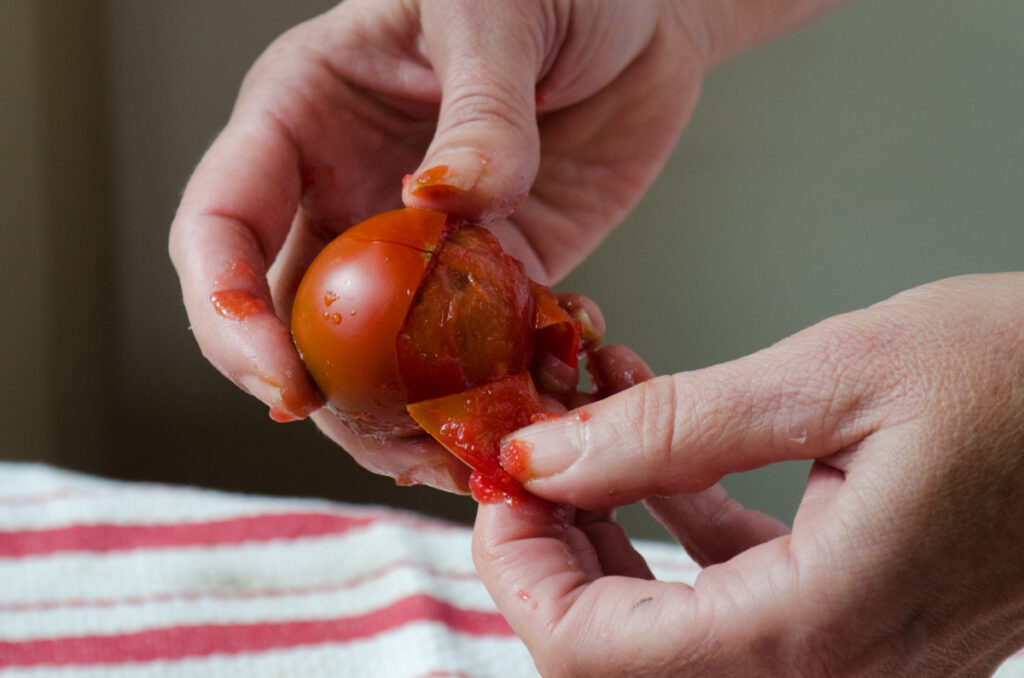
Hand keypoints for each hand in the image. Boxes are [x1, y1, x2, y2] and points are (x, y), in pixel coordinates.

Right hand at [168, 0, 709, 490]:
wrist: (640, 16)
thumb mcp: (496, 10)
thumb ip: (476, 110)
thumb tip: (443, 201)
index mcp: (301, 118)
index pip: (222, 228)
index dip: (229, 313)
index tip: (282, 382)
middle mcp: (344, 191)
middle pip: (293, 318)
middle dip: (328, 397)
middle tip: (390, 447)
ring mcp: (414, 244)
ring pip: (380, 355)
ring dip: (413, 416)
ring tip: (466, 454)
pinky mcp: (490, 272)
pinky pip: (474, 349)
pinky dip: (499, 388)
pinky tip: (542, 398)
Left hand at [474, 274, 1023, 675]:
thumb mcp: (829, 378)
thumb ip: (670, 430)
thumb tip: (545, 457)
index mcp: (814, 631)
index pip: (593, 652)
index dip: (518, 569)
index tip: (500, 482)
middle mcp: (829, 672)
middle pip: (616, 651)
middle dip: (552, 549)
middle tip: (532, 452)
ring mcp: (847, 655)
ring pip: (666, 625)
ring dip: (607, 530)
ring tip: (587, 430)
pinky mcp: (857, 615)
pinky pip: (729, 594)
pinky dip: (673, 526)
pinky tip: (658, 452)